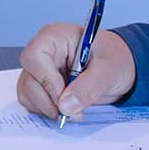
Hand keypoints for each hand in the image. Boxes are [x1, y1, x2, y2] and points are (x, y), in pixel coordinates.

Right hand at [17, 25, 135, 120]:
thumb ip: (88, 87)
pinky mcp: (41, 87)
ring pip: (27, 94)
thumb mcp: (108, 70)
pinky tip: (68, 109)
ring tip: (74, 111)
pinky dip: (48, 111)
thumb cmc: (115, 58)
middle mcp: (43, 53)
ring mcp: (40, 71)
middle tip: (74, 112)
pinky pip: (33, 103)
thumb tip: (65, 105)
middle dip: (50, 101)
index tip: (63, 98)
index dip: (46, 80)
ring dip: (49, 109)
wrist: (121, 67)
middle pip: (29, 80)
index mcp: (56, 38)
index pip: (34, 57)